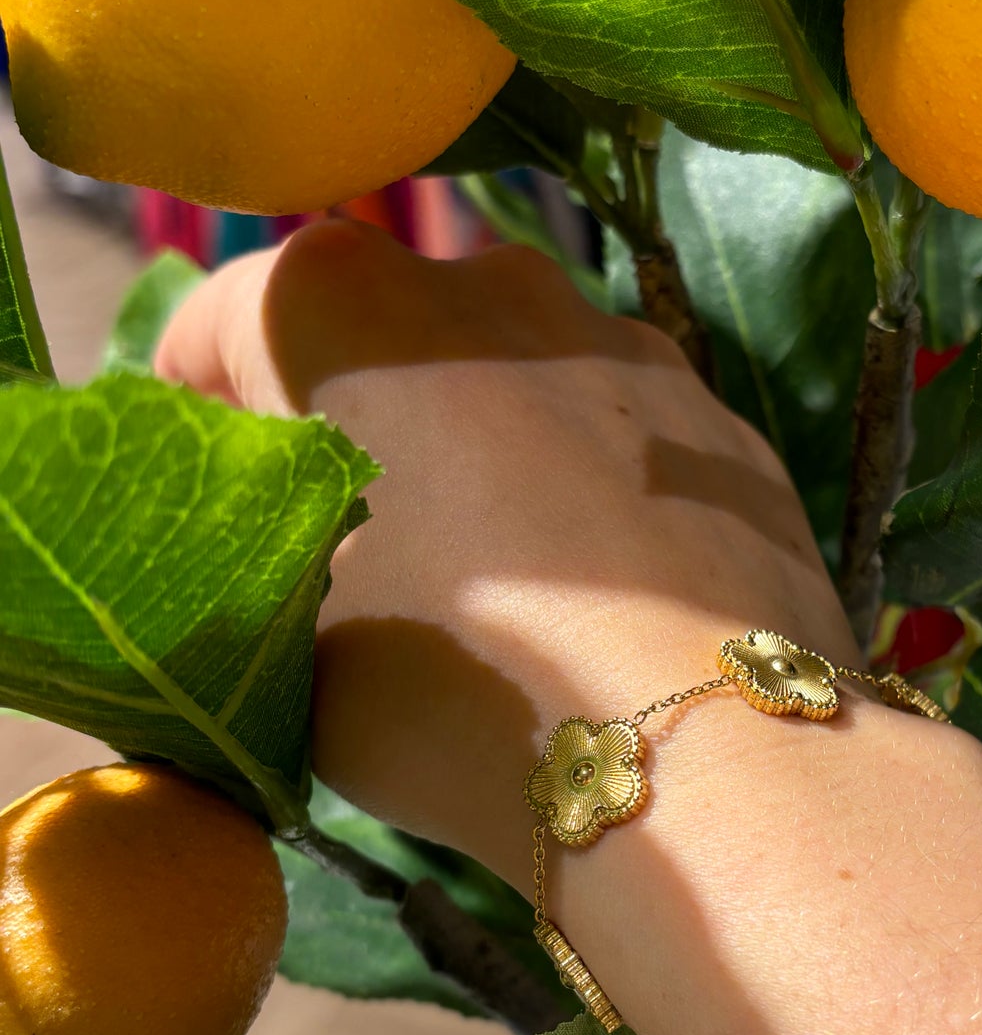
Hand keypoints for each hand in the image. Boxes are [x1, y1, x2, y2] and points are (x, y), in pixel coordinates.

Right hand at [156, 219, 856, 883]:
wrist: (700, 751)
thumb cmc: (453, 687)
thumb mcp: (284, 641)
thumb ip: (256, 552)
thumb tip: (280, 534)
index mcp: (350, 306)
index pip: (225, 322)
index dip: (205, 410)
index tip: (220, 492)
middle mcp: (495, 284)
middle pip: (380, 338)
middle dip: (352, 423)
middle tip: (350, 552)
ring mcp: (627, 344)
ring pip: (511, 381)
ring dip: (479, 451)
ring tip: (489, 585)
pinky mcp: (723, 423)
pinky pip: (618, 437)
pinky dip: (586, 491)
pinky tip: (596, 599)